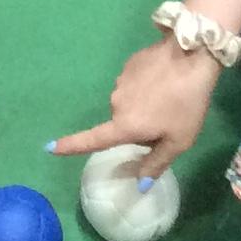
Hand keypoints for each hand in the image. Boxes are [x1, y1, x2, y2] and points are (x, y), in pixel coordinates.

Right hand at [47, 36, 221, 183]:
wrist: (191, 55)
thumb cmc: (186, 104)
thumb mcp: (179, 141)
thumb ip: (156, 164)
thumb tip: (139, 185)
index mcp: (125, 125)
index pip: (92, 140)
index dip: (71, 146)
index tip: (49, 148)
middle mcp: (116, 103)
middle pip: (122, 121)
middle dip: (139, 125)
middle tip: (167, 120)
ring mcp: (121, 81)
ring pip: (129, 102)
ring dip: (144, 104)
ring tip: (171, 97)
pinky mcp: (130, 64)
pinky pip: (135, 83)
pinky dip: (147, 86)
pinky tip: (166, 79)